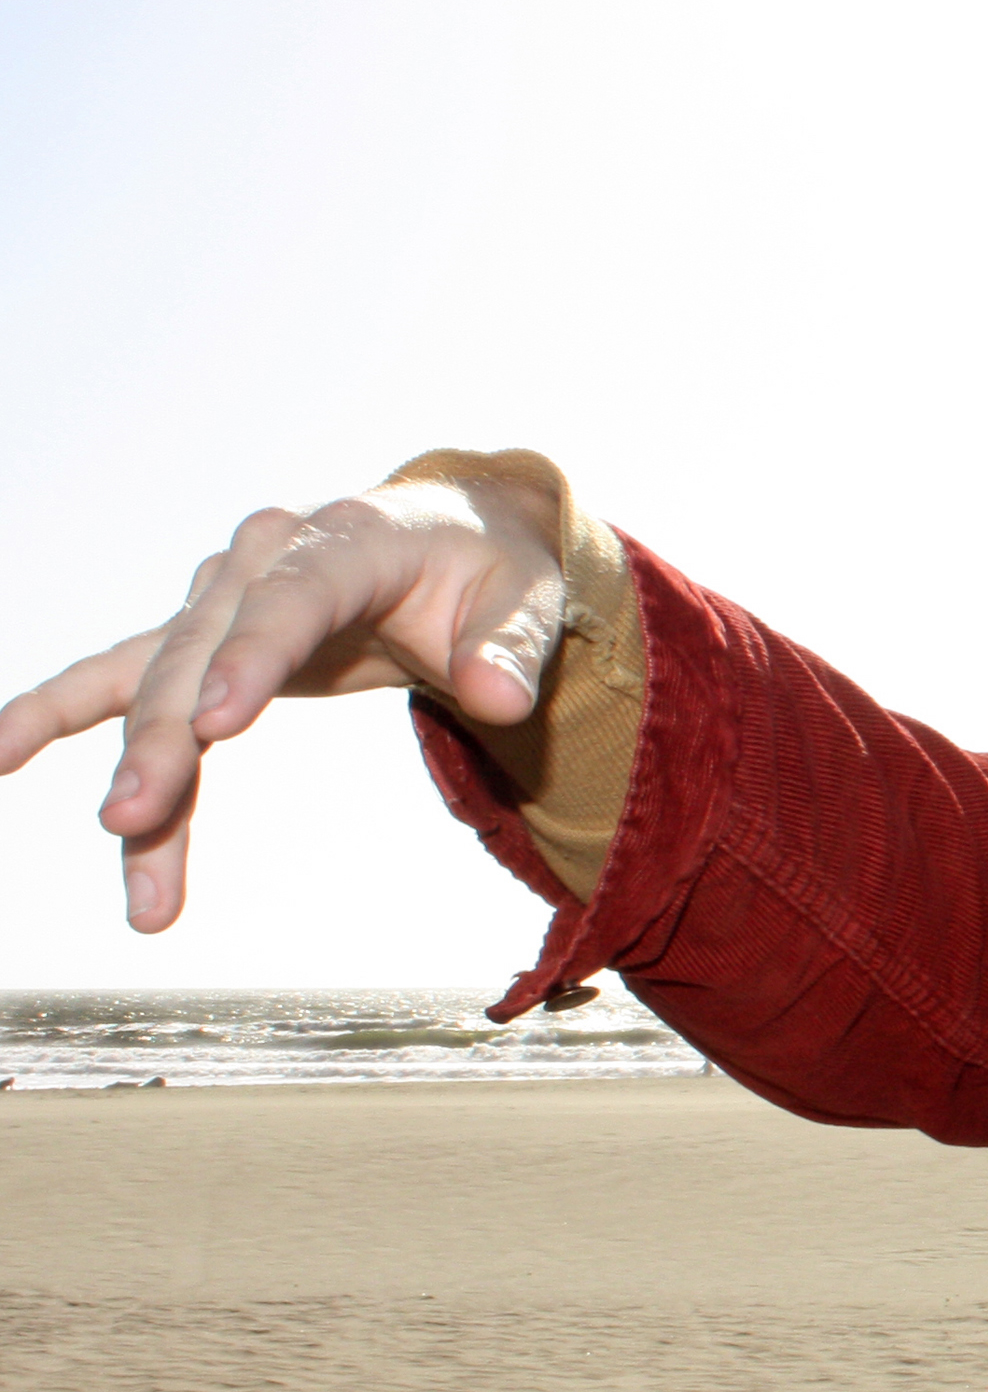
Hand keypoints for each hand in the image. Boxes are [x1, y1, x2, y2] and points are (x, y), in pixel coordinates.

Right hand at [0, 472, 565, 930]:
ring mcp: (223, 600)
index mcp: (349, 538)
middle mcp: (264, 559)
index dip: (251, 661)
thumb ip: (514, 647)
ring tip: (122, 853)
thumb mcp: (531, 597)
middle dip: (161, 741)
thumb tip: (497, 696)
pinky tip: (0, 753)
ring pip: (157, 689)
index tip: (213, 728)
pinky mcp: (204, 640)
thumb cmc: (493, 570)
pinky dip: (60, 713)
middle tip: (132, 818)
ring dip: (133, 772)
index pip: (293, 600)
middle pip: (200, 654)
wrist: (457, 540)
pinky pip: (125, 682)